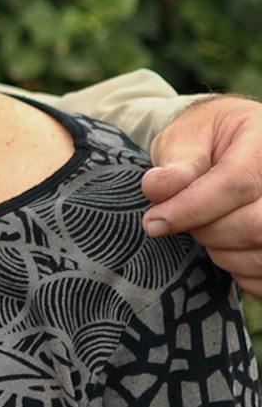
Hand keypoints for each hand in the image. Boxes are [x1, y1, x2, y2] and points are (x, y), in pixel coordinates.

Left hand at [141, 96, 261, 293]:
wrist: (237, 144)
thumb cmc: (209, 139)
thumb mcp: (186, 135)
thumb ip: (177, 162)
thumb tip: (159, 189)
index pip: (236, 183)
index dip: (191, 208)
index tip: (154, 223)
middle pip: (256, 225)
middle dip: (208, 231)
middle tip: (184, 220)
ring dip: (223, 253)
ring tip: (206, 229)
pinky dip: (240, 271)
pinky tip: (227, 247)